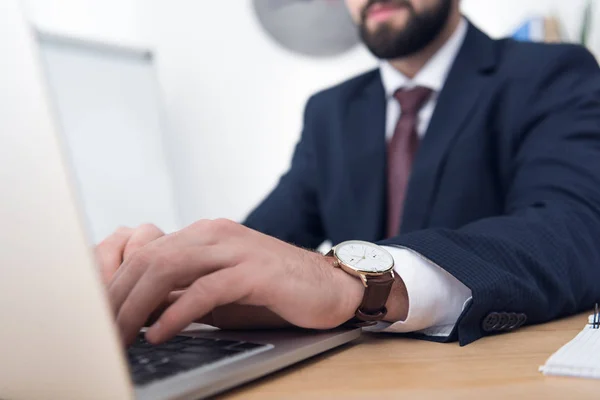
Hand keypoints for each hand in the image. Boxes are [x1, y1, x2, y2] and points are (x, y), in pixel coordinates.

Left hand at [107, 219, 370, 345]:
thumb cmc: (275, 290)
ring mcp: (235, 249)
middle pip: (150, 259)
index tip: (99, 317)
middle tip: (99, 331)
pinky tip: (160, 333)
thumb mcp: (222, 288)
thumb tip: (143, 312)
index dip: (116, 285)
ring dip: (137, 305)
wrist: (330, 286)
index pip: (147, 254)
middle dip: (117, 297)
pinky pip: (205, 289)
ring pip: (169, 269)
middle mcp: (215, 234)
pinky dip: (177, 313)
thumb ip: (186, 291)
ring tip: (120, 335)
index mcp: (204, 235)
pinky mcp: (255, 272)